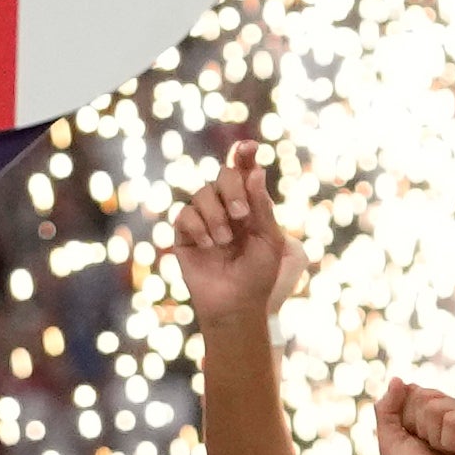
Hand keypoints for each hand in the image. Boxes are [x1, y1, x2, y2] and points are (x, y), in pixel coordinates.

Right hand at [171, 142, 303, 327]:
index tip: (249, 148)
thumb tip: (256, 170)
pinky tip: (209, 246)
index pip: (244, 171)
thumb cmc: (258, 276)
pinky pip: (185, 215)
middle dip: (232, 189)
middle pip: (223, 175)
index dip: (244, 155)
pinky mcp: (185, 235)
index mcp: (249, 205)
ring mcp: (204, 219)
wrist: (237, 306)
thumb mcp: (270, 240)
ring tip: (226, 241)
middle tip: (241, 215)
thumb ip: (263, 207)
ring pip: (202, 193)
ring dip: (216, 215)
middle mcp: (225, 207)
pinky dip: (199, 227)